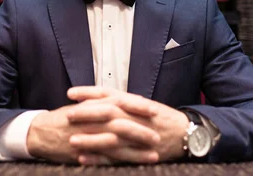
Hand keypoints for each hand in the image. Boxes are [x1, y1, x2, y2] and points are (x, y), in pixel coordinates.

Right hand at [26, 98, 160, 164]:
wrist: (40, 132)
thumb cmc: (64, 118)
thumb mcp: (83, 105)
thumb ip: (101, 103)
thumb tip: (122, 100)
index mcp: (94, 106)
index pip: (120, 103)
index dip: (137, 107)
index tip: (154, 110)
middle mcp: (92, 120)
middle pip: (122, 123)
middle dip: (142, 130)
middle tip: (159, 135)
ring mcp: (88, 137)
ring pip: (117, 143)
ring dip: (137, 150)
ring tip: (154, 154)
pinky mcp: (84, 153)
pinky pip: (105, 159)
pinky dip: (120, 162)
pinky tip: (134, 166)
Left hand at [67, 87, 189, 164]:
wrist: (185, 134)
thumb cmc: (161, 118)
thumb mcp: (142, 104)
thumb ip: (122, 101)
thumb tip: (99, 97)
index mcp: (133, 103)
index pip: (108, 94)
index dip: (88, 92)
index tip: (70, 93)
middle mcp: (134, 116)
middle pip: (107, 112)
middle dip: (86, 113)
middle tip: (67, 115)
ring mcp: (137, 136)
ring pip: (110, 136)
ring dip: (90, 138)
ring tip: (71, 140)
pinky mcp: (139, 153)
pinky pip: (117, 157)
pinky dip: (100, 158)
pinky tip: (84, 158)